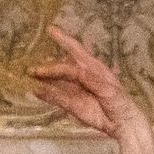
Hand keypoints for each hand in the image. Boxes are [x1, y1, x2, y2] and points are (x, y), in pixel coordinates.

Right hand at [31, 25, 146, 139]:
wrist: (122, 123)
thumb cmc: (119, 102)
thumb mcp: (109, 89)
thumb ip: (93, 81)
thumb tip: (78, 73)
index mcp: (92, 67)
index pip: (75, 50)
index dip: (63, 40)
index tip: (51, 30)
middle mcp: (81, 76)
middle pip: (62, 67)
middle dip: (48, 66)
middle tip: (33, 68)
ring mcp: (76, 90)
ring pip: (57, 81)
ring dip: (44, 78)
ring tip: (30, 75)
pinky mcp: (73, 105)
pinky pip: (57, 98)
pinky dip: (47, 94)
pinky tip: (36, 91)